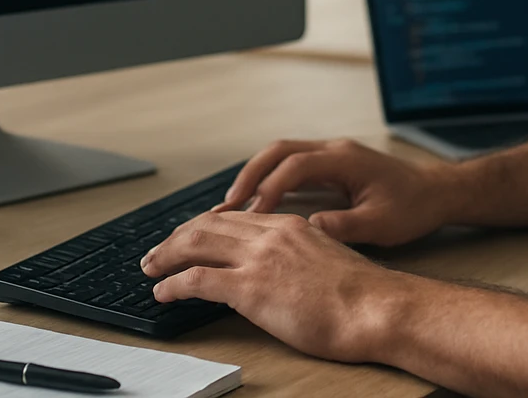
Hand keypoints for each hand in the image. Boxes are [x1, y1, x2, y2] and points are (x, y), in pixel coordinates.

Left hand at [141, 210, 410, 362]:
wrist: (376, 307)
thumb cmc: (362, 296)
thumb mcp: (328, 260)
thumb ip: (301, 256)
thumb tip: (286, 270)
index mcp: (289, 225)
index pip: (234, 219)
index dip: (204, 227)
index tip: (188, 238)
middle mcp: (270, 233)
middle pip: (207, 225)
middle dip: (176, 238)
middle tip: (158, 252)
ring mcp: (259, 259)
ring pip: (195, 244)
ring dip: (166, 256)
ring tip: (151, 268)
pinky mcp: (251, 287)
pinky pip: (196, 280)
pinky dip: (173, 285)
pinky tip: (163, 293)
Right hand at [213, 138, 453, 246]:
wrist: (436, 192)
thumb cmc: (413, 207)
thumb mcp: (384, 224)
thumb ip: (347, 225)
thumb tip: (310, 228)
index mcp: (346, 159)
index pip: (296, 166)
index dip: (270, 188)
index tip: (251, 214)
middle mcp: (334, 150)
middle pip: (279, 151)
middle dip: (249, 176)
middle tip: (225, 206)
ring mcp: (331, 155)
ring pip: (281, 155)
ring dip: (255, 176)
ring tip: (231, 206)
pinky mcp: (330, 165)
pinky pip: (291, 166)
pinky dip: (269, 181)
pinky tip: (256, 205)